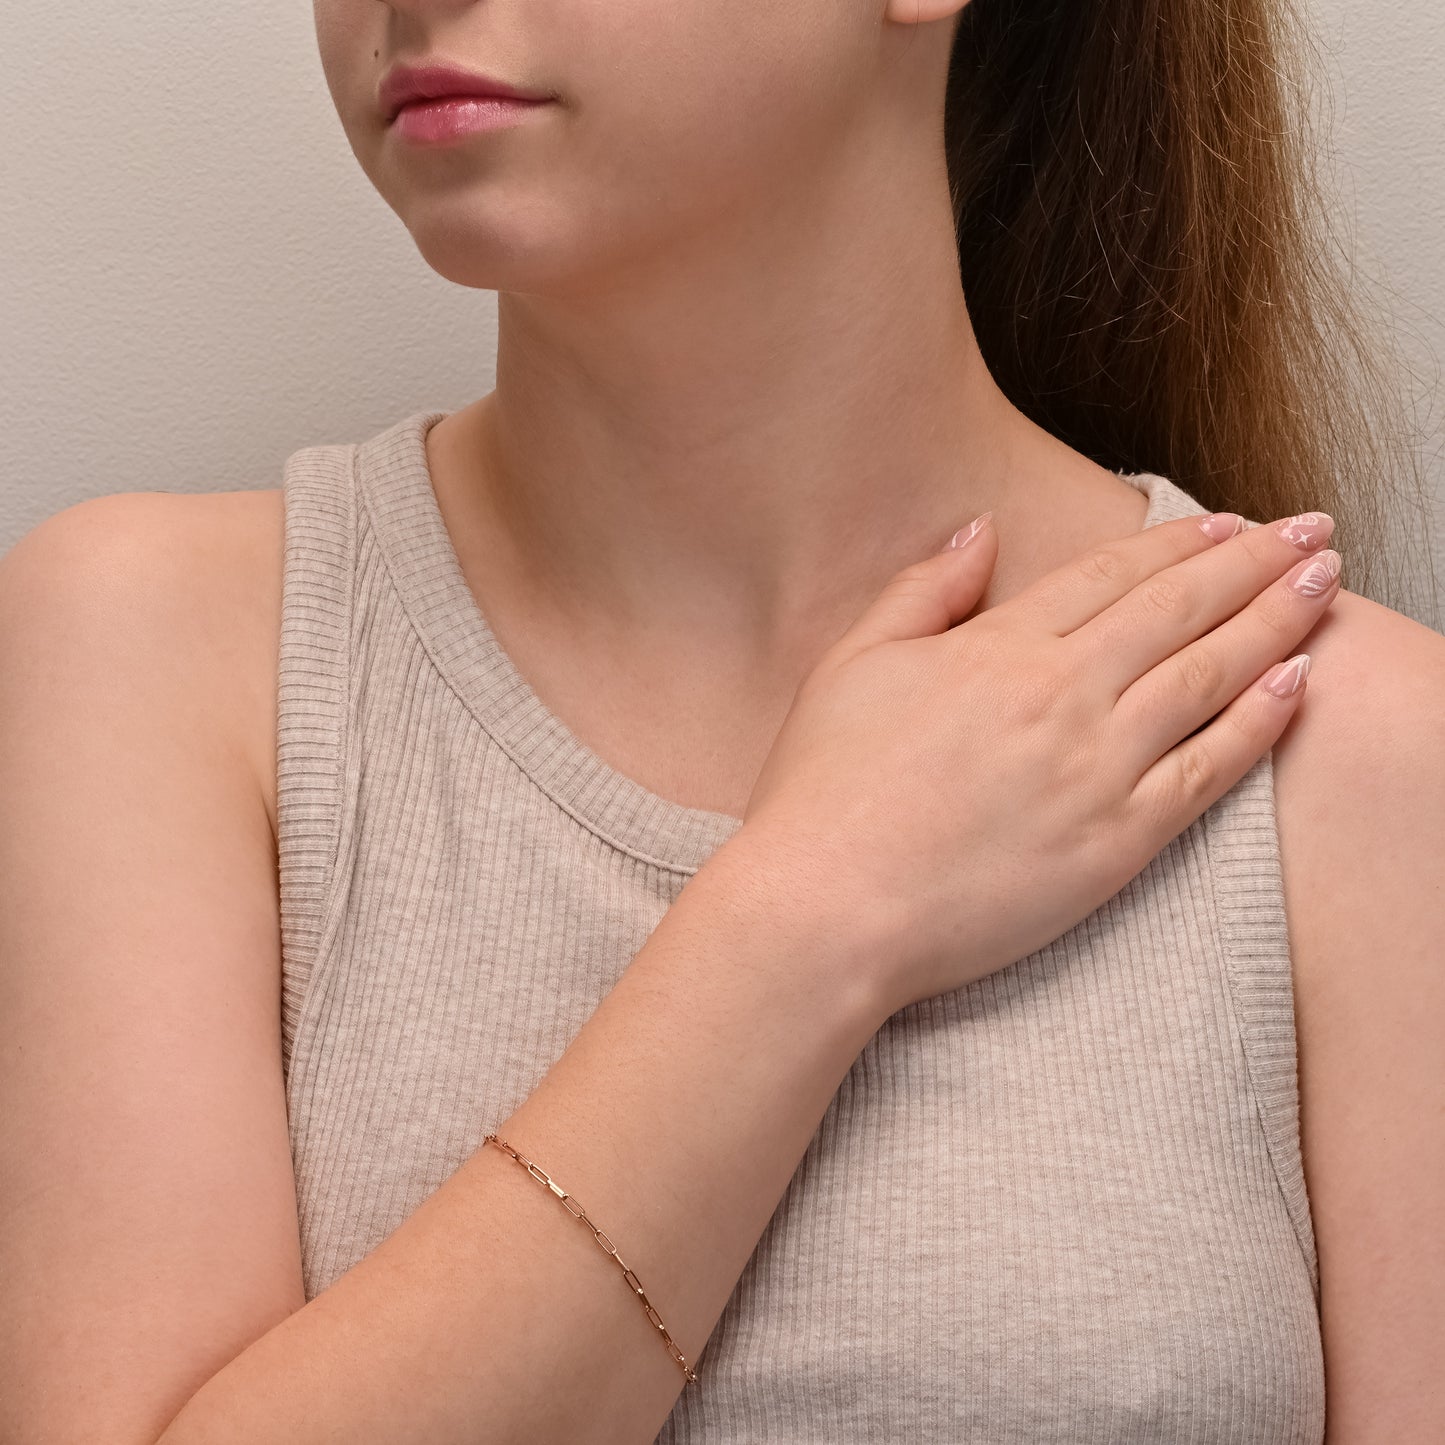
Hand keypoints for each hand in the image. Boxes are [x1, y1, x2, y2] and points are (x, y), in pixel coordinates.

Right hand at [731, 508, 1339, 1016]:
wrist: (829, 905)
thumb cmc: (824, 789)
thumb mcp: (850, 664)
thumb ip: (920, 591)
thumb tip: (978, 532)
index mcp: (999, 648)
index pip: (1112, 576)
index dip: (1179, 543)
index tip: (1230, 523)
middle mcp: (1062, 694)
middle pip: (1178, 611)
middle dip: (1254, 563)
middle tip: (1311, 531)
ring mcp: (1096, 768)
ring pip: (1209, 678)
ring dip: (1275, 624)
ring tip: (1325, 585)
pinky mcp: (1116, 843)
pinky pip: (1207, 772)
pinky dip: (1258, 724)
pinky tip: (1298, 686)